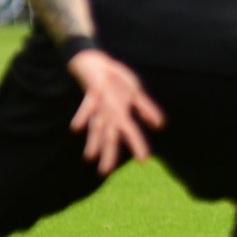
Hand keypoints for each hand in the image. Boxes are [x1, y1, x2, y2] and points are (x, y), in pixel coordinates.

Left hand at [65, 50, 164, 174]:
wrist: (95, 64)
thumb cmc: (115, 79)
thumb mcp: (135, 92)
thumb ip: (146, 108)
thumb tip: (160, 125)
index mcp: (119, 114)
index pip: (130, 133)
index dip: (137, 146)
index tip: (144, 161)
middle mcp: (108, 114)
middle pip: (109, 137)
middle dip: (108, 154)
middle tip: (105, 172)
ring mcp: (99, 106)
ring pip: (97, 127)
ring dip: (94, 142)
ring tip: (89, 158)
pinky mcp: (92, 94)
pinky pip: (87, 107)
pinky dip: (82, 117)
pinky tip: (76, 129)